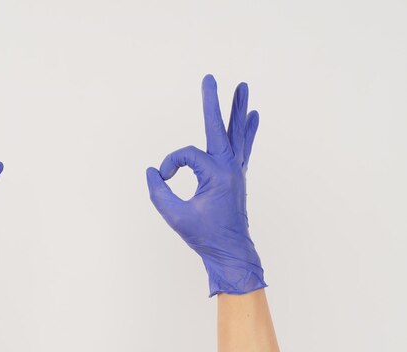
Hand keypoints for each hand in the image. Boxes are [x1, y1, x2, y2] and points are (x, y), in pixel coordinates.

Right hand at [146, 74, 265, 296]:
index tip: (162, 178)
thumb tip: (152, 172)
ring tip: (243, 87)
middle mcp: (230, 167)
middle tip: (210, 78)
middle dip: (214, 102)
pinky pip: (245, 146)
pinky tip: (254, 115)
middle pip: (220, 127)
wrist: (230, 251)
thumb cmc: (204, 235)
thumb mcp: (175, 216)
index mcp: (216, 174)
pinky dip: (248, 129)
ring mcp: (237, 169)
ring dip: (239, 108)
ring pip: (237, 132)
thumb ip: (158, 192)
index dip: (169, 164)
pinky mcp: (237, 175)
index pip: (186, 155)